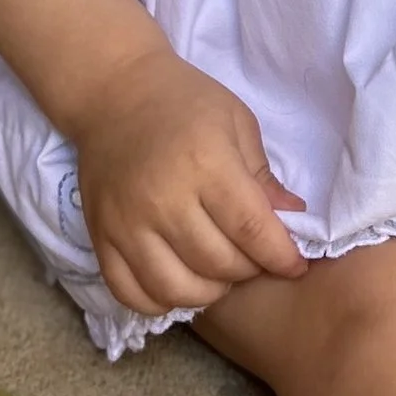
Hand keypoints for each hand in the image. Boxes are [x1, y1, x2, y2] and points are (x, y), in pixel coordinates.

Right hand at [61, 42, 306, 316]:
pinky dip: (161, 302)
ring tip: (220, 274)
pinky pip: (131, 293)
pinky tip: (180, 282)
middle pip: (218, 264)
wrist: (113, 93)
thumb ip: (263, 175)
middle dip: (249, 271)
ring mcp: (126, 223)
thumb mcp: (236, 122)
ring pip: (176, 289)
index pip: (251, 230)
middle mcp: (163, 199)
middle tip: (255, 259)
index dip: (280, 257)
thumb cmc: (185, 102)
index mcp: (206, 164)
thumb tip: (295, 217)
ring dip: (209, 292)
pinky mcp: (99, 237)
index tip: (295, 266)